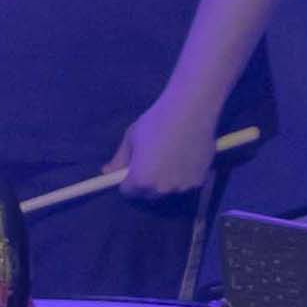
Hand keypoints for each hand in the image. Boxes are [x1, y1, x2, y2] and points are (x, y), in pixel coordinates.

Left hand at [106, 93, 222, 200]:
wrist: (190, 111)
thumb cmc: (156, 122)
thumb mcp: (131, 139)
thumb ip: (119, 159)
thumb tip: (106, 172)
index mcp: (141, 180)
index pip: (129, 192)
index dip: (127, 181)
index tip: (130, 171)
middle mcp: (162, 189)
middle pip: (148, 194)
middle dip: (146, 184)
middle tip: (150, 163)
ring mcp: (182, 186)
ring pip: (168, 189)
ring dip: (166, 181)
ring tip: (169, 158)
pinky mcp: (200, 181)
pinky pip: (186, 183)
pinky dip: (184, 176)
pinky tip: (184, 158)